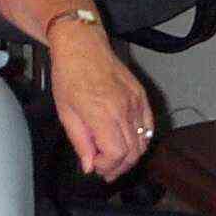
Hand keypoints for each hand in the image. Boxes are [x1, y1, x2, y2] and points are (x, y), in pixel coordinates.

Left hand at [47, 24, 152, 181]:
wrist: (82, 45)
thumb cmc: (69, 75)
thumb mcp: (66, 112)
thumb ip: (80, 142)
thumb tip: (89, 166)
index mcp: (102, 113)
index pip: (116, 154)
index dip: (107, 166)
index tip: (95, 166)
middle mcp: (124, 109)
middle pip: (133, 151)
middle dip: (119, 167)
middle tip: (105, 170)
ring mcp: (136, 101)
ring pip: (143, 141)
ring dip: (130, 156)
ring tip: (115, 160)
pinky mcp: (141, 95)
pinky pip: (149, 125)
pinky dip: (142, 139)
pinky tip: (129, 143)